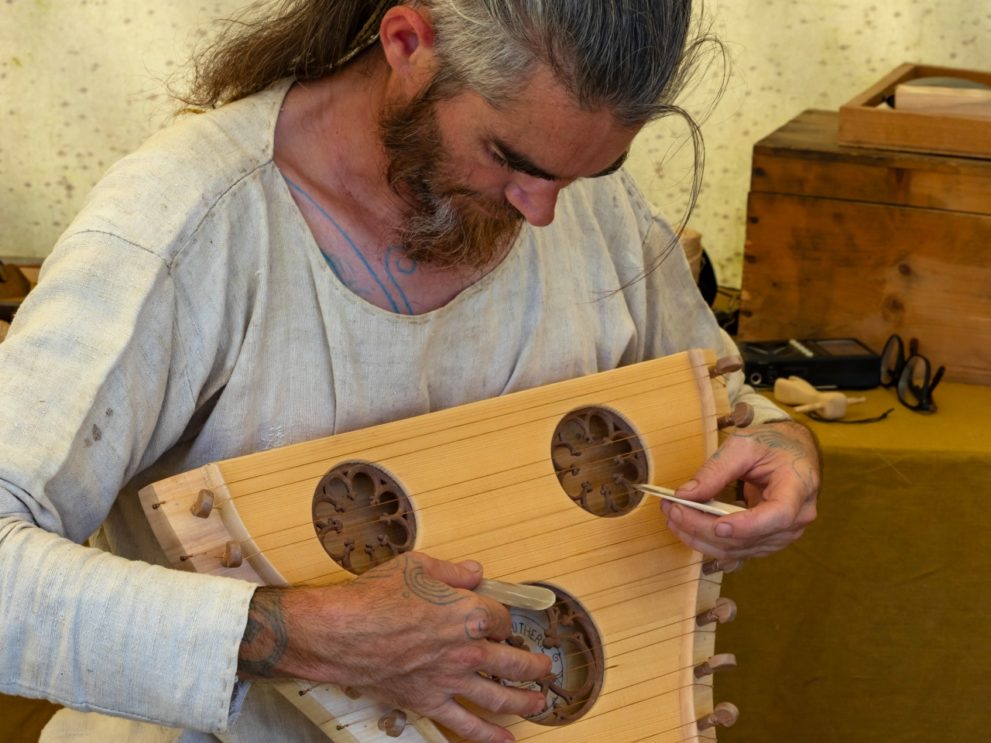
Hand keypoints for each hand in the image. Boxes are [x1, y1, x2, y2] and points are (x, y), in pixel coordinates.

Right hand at [238, 552, 550, 742]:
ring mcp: (451, 680)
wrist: (341, 632)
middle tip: (545, 668)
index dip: (504, 617)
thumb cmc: (375, 596)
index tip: (502, 619)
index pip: (503, 618)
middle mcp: (467, 650)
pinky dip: (489, 736)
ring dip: (525, 701)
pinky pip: (466, 725)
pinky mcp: (430, 702)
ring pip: (500, 697)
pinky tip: (506, 741)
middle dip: (535, 666)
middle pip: (515, 663)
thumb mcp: (417, 565)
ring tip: (540, 702)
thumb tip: (474, 572)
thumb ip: (452, 571)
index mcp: (469, 614)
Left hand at [662, 419, 819, 559]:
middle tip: (673, 509)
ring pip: (738, 549)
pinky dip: (709, 543)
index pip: (778, 515)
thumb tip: (685, 494)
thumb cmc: (772, 444)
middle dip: (704, 528)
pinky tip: (687, 530)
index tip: (717, 526)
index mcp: (797, 488)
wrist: (792, 452)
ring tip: (673, 516)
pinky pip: (737, 551)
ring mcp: (783, 534)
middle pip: (749, 537)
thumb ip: (716, 469)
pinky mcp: (767, 540)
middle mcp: (796, 518)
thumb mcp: (744, 444)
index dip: (747, 525)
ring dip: (701, 537)